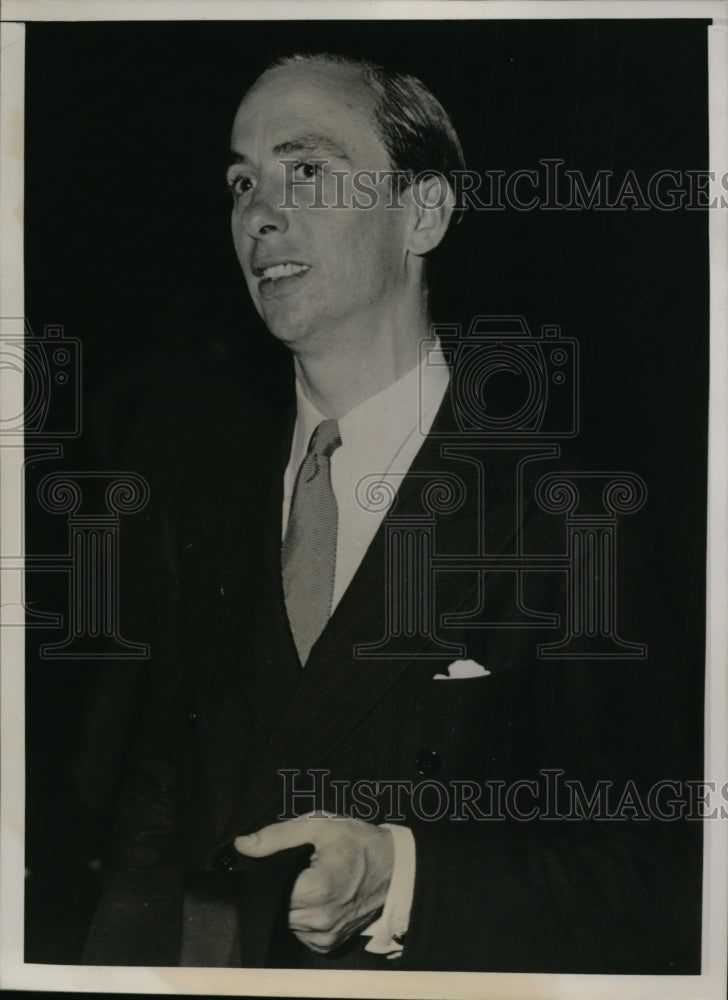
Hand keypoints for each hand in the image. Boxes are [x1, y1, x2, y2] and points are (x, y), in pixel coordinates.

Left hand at [234, 815, 393, 952]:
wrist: (393, 867)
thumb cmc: (358, 844)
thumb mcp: (319, 826)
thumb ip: (277, 835)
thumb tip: (243, 845)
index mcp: (315, 890)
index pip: (268, 891)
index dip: (266, 876)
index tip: (278, 863)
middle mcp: (320, 919)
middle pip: (274, 908)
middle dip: (279, 888)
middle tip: (297, 869)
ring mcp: (325, 935)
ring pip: (285, 922)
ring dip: (289, 904)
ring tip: (308, 882)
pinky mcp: (328, 944)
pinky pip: (300, 934)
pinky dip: (301, 917)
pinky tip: (314, 898)